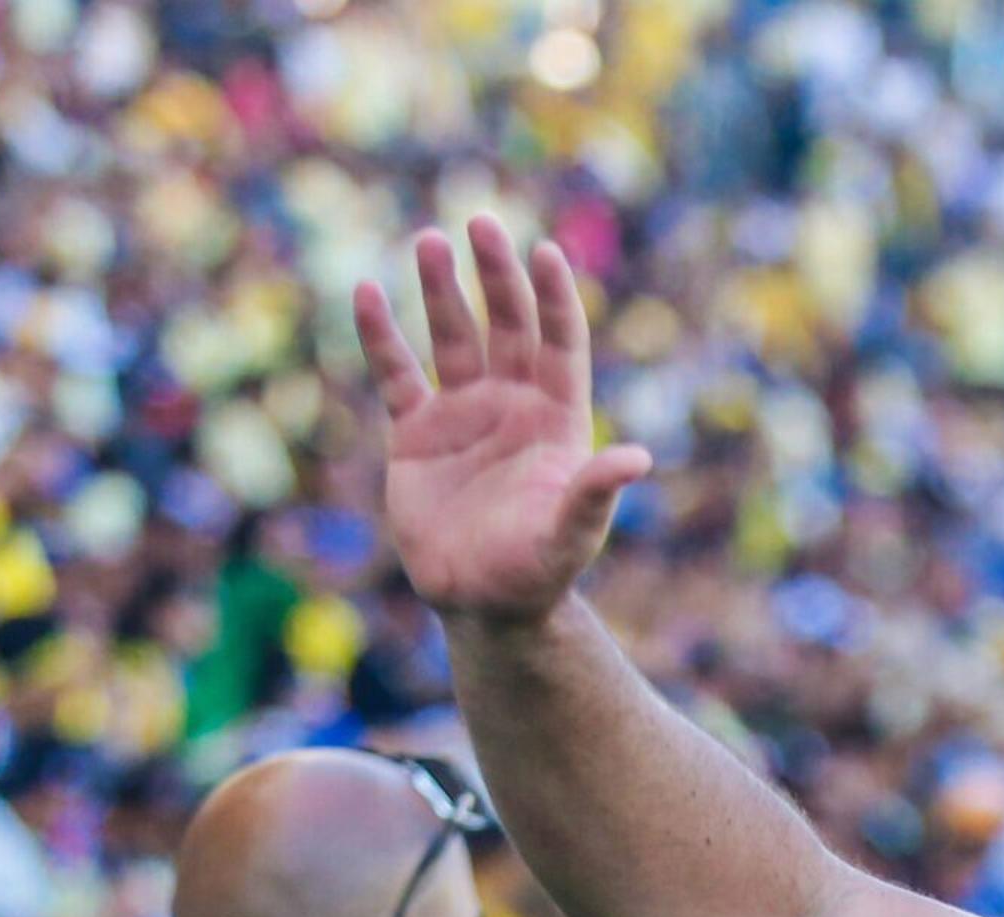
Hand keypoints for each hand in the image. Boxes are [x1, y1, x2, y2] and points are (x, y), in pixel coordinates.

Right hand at [351, 218, 655, 629]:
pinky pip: (396, 373)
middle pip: (507, 324)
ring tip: (430, 241)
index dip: (553, 299)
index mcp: (555, 418)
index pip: (559, 343)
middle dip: (496, 276)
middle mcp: (511, 404)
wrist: (482, 604)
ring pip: (452, 336)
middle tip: (481, 224)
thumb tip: (636, 458)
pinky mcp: (415, 432)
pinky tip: (367, 294)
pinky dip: (381, 336)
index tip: (544, 252)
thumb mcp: (570, 535)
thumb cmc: (536, 572)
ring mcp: (463, 413)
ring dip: (442, 289)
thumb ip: (594, 493)